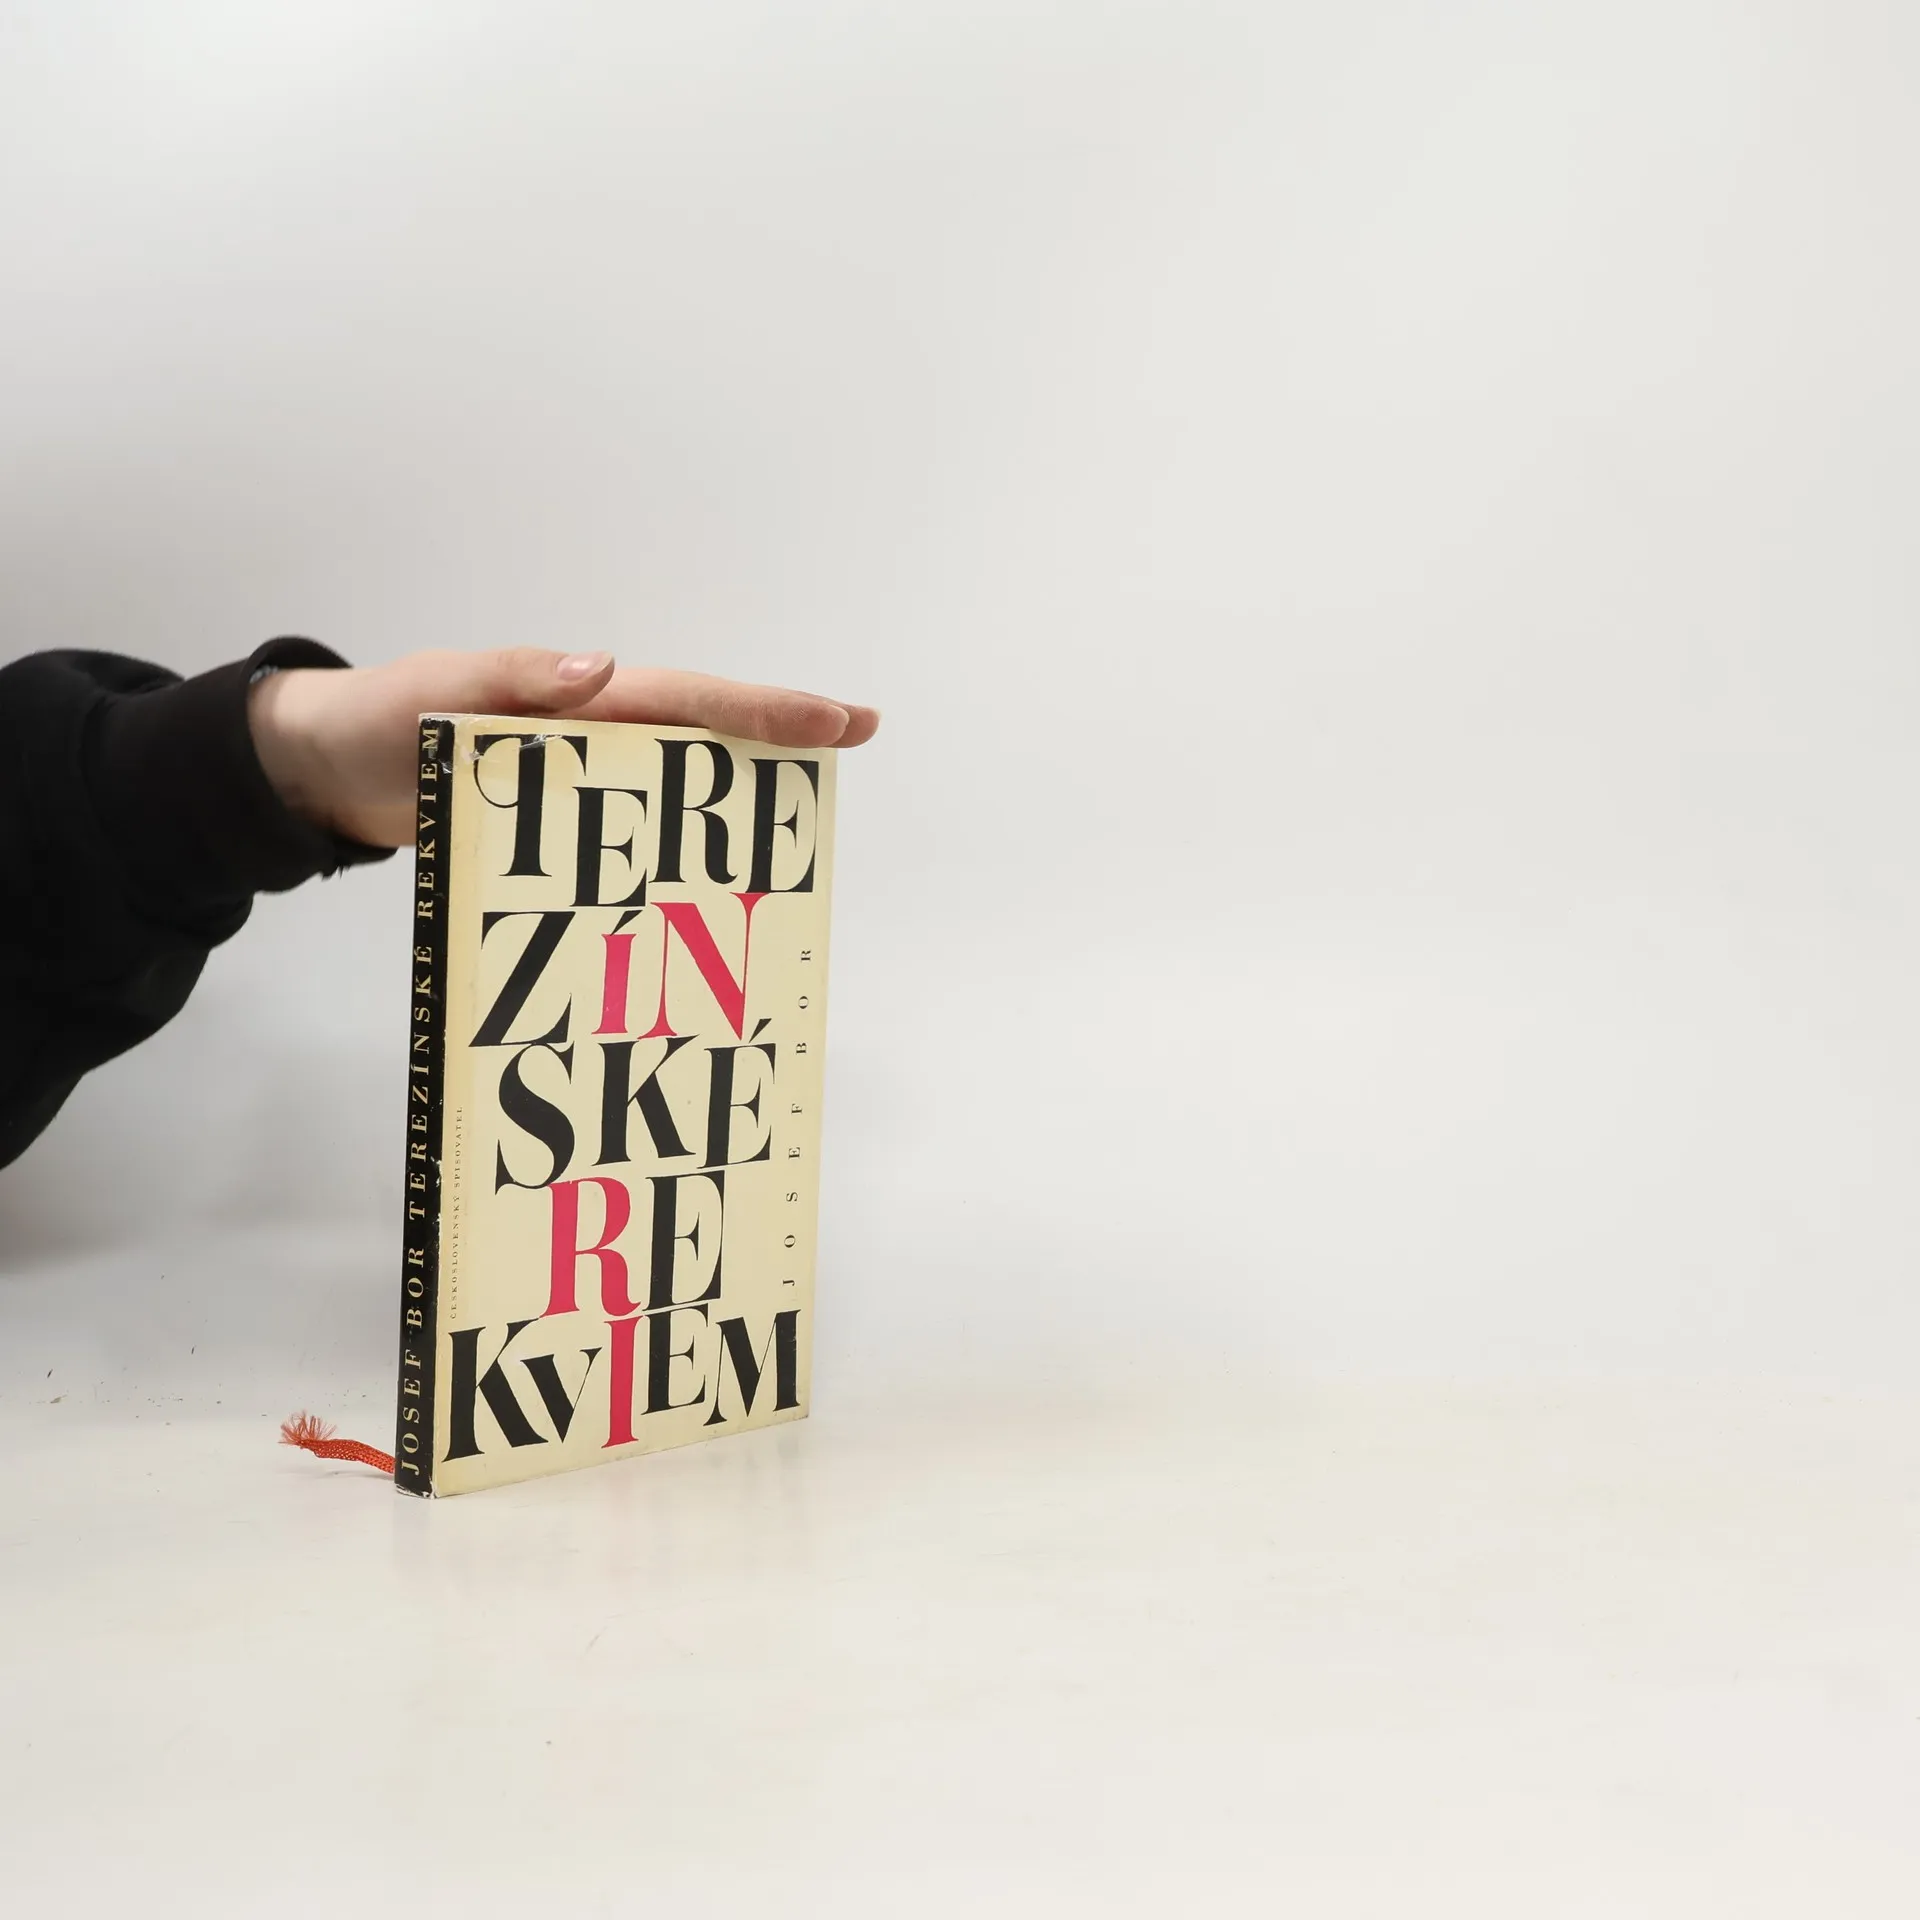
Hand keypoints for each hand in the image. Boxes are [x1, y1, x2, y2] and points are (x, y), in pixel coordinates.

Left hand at [248, 647, 879, 848]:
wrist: (325, 772)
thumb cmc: (379, 721)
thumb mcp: (440, 691)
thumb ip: (518, 680)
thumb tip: (608, 668)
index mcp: (581, 697)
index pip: (691, 700)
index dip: (765, 709)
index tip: (838, 718)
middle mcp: (594, 735)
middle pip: (706, 740)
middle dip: (779, 744)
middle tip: (851, 750)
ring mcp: (579, 782)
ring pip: (677, 793)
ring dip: (734, 811)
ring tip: (796, 846)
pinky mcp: (555, 827)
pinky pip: (628, 839)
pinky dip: (669, 860)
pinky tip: (699, 899)